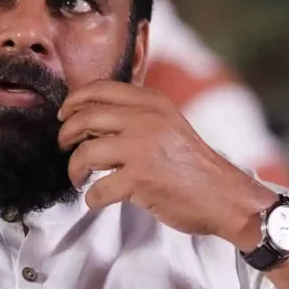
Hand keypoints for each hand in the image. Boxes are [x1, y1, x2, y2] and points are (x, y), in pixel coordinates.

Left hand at [57, 80, 275, 244]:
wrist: (224, 196)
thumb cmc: (192, 163)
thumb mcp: (168, 123)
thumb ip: (135, 115)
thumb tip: (89, 117)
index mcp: (152, 102)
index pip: (99, 89)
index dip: (74, 101)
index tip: (64, 115)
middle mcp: (145, 120)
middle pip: (84, 118)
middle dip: (66, 135)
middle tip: (65, 148)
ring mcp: (141, 149)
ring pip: (84, 153)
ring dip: (74, 169)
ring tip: (78, 178)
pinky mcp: (139, 180)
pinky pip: (97, 189)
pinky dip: (92, 198)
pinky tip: (97, 200)